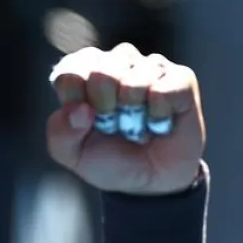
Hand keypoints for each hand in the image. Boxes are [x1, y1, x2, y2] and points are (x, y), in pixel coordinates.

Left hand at [47, 43, 205, 194]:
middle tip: (115, 124)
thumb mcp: (72, 153)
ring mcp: (149, 66)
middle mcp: (115, 62)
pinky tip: (160, 121)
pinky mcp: (180, 77)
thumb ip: (61, 132)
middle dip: (105, 110)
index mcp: (82, 73)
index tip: (85, 120)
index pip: (70, 71)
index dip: (76, 101)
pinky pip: (163, 91)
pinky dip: (159, 116)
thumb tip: (80, 110)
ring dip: (133, 115)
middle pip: (101, 73)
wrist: (151, 180)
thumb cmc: (108, 159)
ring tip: (138, 123)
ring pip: (133, 82)